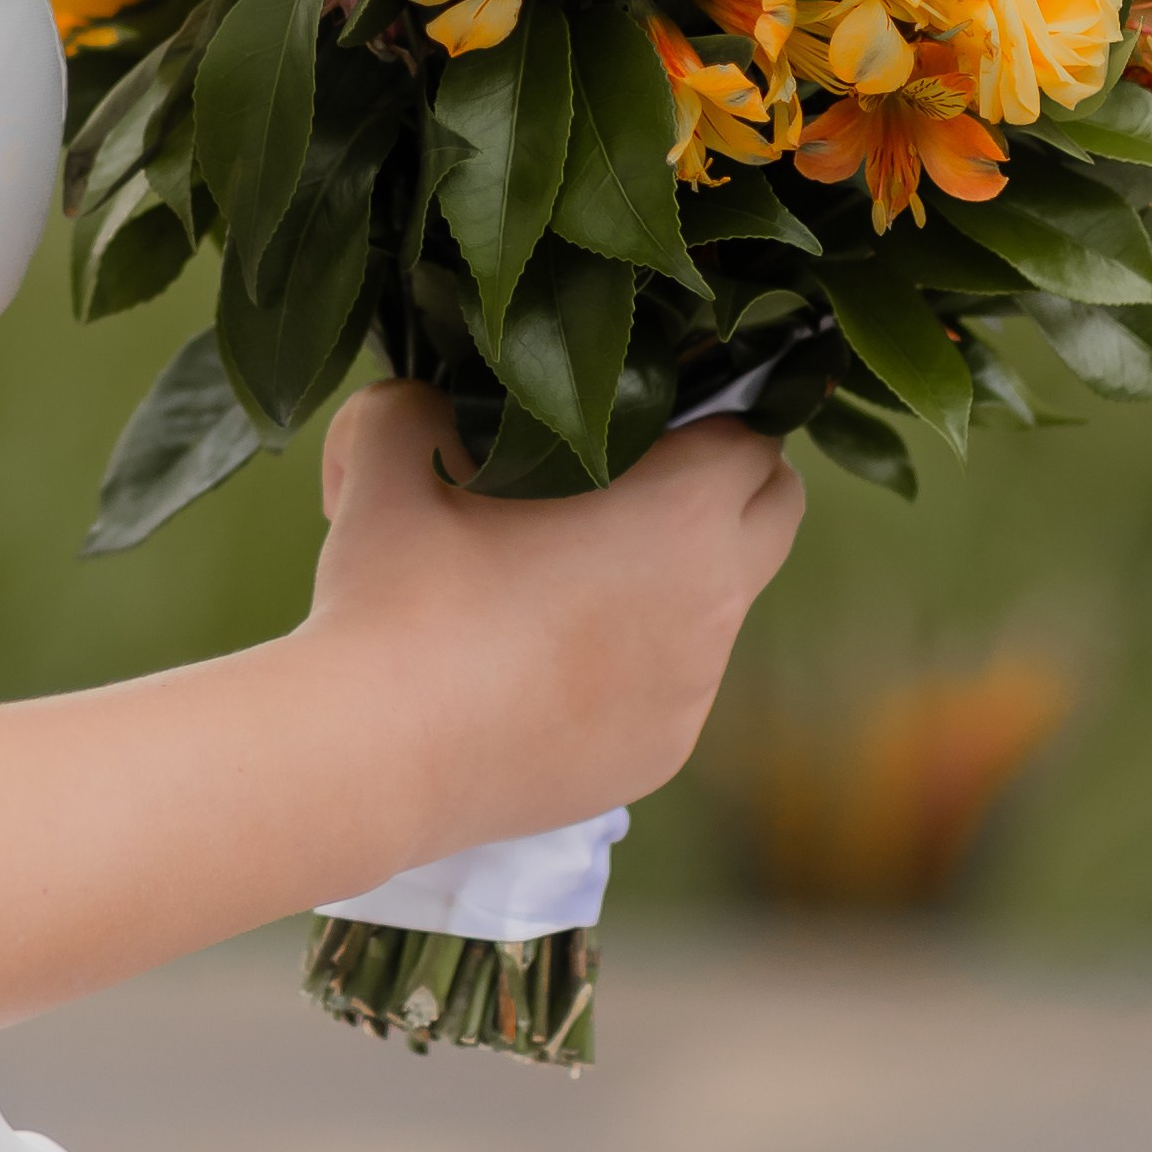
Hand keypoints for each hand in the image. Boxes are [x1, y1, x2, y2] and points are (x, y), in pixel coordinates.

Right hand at [307, 381, 803, 869]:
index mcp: (683, 510)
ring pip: (718, 606)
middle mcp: (715, 602)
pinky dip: (630, 660)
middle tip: (637, 474)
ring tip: (562, 576)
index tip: (652, 410)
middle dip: (725, 485)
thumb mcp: (393, 443)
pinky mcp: (656, 757)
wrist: (377, 750)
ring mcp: (692, 691)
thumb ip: (423, 395)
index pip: (756, 435)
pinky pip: (670, 685)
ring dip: (670, 577)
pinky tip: (539, 661)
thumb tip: (429, 398)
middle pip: (774, 514)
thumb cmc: (399, 585)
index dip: (713, 409)